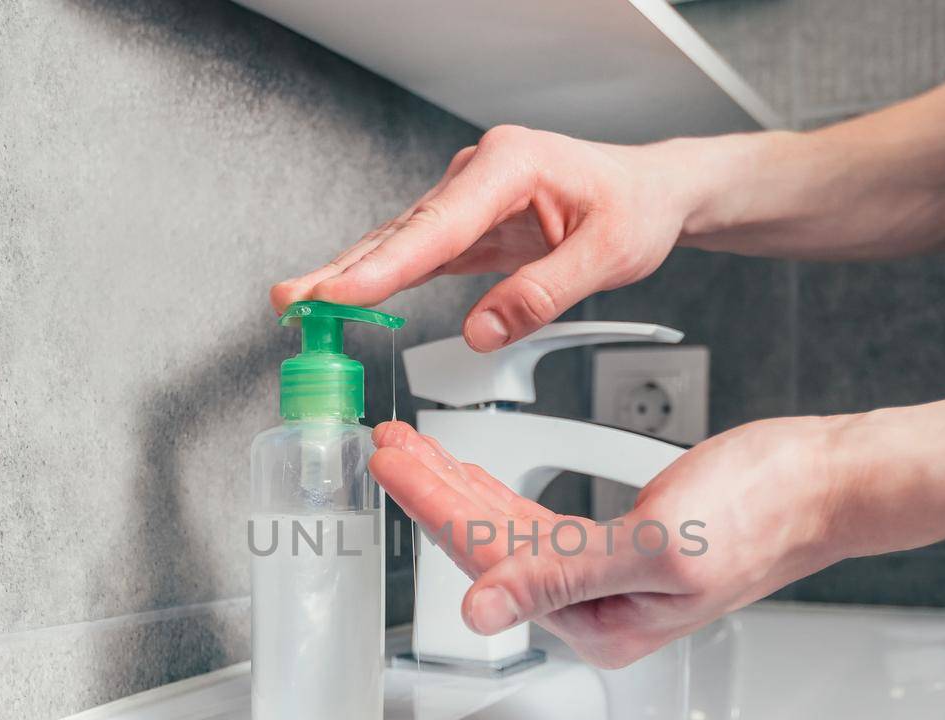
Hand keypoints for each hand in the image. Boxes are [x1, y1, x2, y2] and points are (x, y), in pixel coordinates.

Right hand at [270, 126, 696, 351]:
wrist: (653, 191)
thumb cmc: (635, 208)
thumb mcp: (606, 256)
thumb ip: (541, 294)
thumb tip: (482, 331)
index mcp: (511, 164)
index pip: (439, 226)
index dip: (386, 266)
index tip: (342, 293)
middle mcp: (480, 173)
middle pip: (403, 231)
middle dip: (344, 268)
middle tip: (291, 299)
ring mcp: (469, 198)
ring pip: (401, 243)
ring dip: (351, 274)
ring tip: (301, 303)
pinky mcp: (469, 224)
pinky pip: (418, 254)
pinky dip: (380, 277)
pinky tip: (345, 297)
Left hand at [370, 419, 852, 667]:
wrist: (825, 484)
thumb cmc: (765, 511)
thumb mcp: (656, 543)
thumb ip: (562, 574)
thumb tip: (482, 608)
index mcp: (601, 620)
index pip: (489, 561)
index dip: (433, 507)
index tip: (391, 463)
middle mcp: (598, 609)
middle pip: (490, 549)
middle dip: (434, 494)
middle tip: (387, 447)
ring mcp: (610, 579)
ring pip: (511, 532)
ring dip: (460, 488)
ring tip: (415, 451)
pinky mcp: (622, 546)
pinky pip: (542, 522)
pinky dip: (502, 492)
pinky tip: (476, 476)